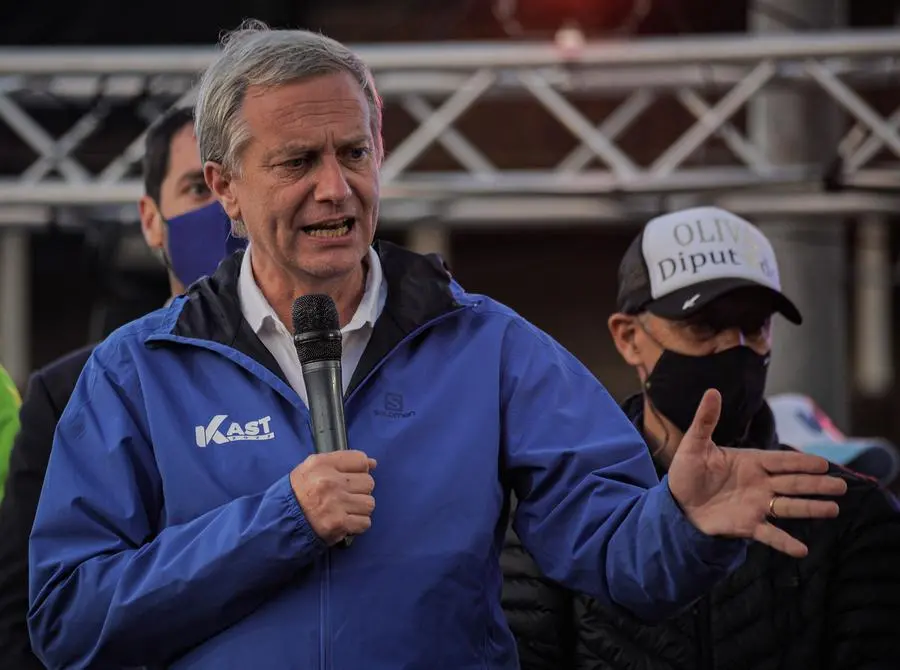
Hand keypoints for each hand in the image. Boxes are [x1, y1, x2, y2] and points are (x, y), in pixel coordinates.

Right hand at [290, 450, 376, 545]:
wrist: (281, 522)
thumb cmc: (298, 493)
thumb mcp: (312, 468)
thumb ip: (341, 461)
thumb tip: (372, 463)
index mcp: (323, 464)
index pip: (360, 460)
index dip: (361, 470)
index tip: (353, 477)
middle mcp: (330, 481)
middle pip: (368, 482)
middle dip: (359, 490)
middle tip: (346, 496)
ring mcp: (336, 503)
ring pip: (369, 503)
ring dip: (360, 508)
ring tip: (346, 510)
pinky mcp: (339, 524)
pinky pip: (365, 522)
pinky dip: (358, 524)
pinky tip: (346, 522)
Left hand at [668, 389, 847, 557]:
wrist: (677, 503)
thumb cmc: (687, 471)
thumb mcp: (694, 445)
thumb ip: (705, 421)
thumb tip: (712, 391)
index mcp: (750, 462)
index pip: (780, 460)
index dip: (800, 462)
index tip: (823, 463)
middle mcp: (759, 484)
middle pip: (793, 483)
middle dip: (816, 484)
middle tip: (841, 486)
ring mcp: (756, 505)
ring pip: (788, 506)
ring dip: (810, 508)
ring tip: (833, 509)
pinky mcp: (747, 526)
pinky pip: (770, 535)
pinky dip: (785, 542)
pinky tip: (802, 550)